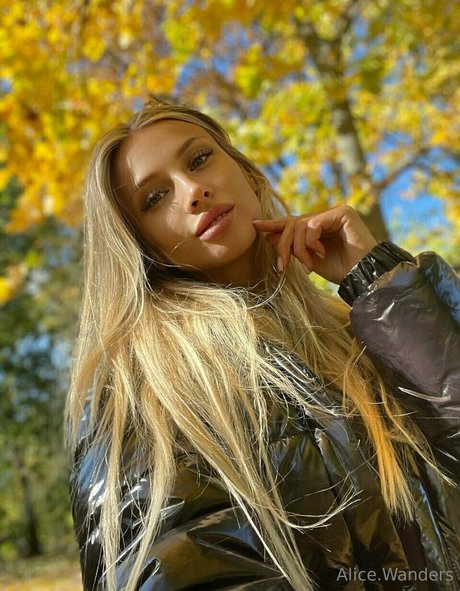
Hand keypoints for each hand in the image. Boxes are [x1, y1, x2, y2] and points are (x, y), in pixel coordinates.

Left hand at [253, 205, 377, 283]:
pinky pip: (313, 225)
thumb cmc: (341, 270)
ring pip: (300, 225)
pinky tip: (320, 254)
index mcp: (319, 226)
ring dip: (299, 249)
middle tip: (282, 266)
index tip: (256, 226)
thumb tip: (268, 235)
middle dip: (283, 245)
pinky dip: (311, 242)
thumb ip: (292, 246)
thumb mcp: (309, 259)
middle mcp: (326, 216)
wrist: (364, 276)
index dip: (274, 224)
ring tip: (309, 266)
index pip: (292, 222)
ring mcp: (335, 212)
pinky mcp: (342, 213)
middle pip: (292, 223)